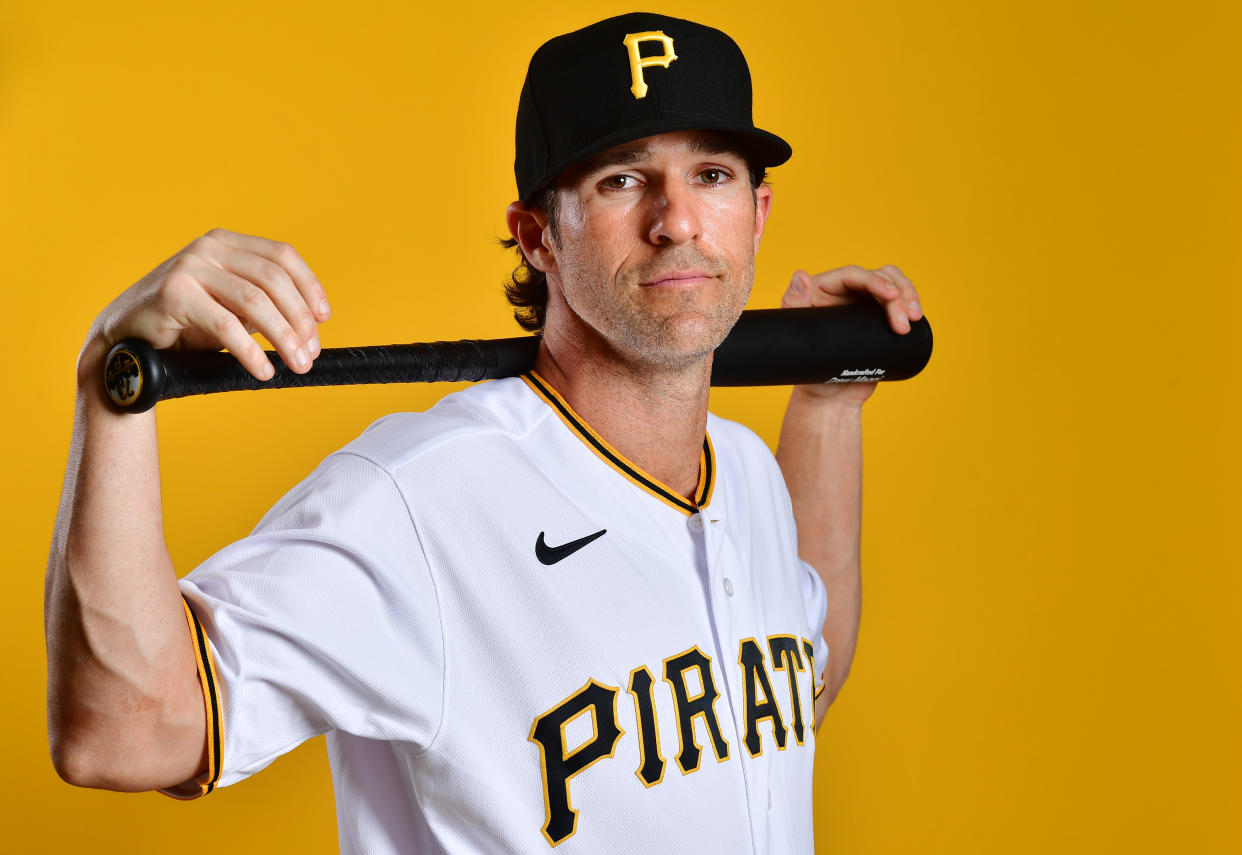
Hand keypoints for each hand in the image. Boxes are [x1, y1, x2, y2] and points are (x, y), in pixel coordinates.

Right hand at [80, 228, 330, 384]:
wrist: (124, 339)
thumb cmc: (183, 324)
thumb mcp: (231, 307)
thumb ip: (263, 305)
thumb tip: (310, 323)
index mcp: (227, 243)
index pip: (282, 256)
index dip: (310, 286)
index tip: (324, 318)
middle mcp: (210, 247)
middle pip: (274, 280)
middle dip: (300, 320)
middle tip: (312, 353)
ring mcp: (190, 266)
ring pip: (255, 303)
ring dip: (284, 338)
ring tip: (298, 364)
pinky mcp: (174, 293)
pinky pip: (227, 325)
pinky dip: (251, 352)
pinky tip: (263, 371)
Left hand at [780, 264, 922, 404]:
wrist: (830, 398)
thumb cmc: (809, 371)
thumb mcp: (797, 338)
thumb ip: (793, 304)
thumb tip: (801, 276)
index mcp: (824, 290)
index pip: (853, 275)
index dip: (875, 280)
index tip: (891, 295)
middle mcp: (845, 292)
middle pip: (879, 276)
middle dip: (898, 294)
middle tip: (904, 323)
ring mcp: (864, 305)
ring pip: (894, 285)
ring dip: (909, 297)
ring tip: (913, 320)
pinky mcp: (880, 319)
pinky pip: (900, 302)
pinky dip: (911, 305)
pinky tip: (917, 316)